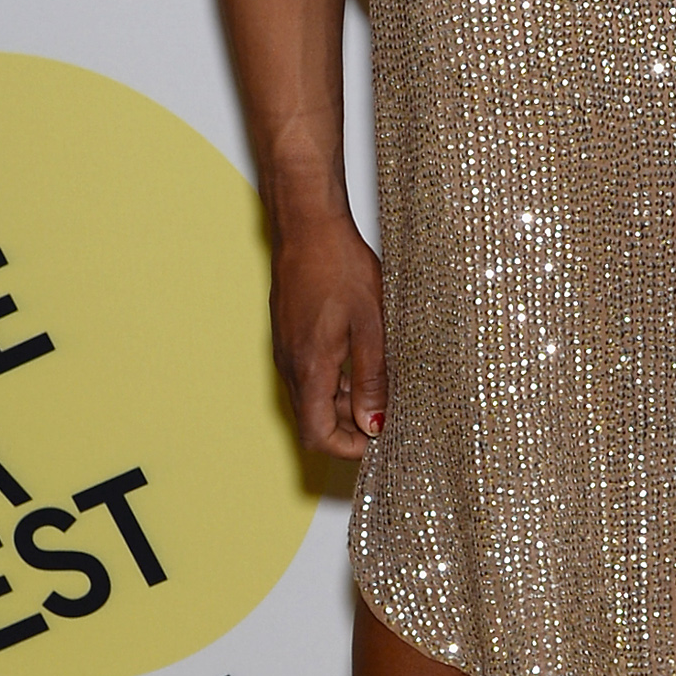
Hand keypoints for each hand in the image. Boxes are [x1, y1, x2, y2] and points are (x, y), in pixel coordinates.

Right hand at [270, 215, 387, 459]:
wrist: (308, 228)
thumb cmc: (339, 268)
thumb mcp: (372, 324)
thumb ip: (373, 377)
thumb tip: (375, 424)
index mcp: (309, 369)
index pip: (317, 436)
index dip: (348, 448)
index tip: (379, 439)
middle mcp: (290, 367)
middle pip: (314, 421)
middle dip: (350, 427)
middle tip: (388, 413)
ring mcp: (287, 352)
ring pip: (313, 398)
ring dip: (344, 402)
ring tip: (382, 384)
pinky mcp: (291, 339)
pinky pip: (310, 375)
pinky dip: (335, 380)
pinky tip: (363, 358)